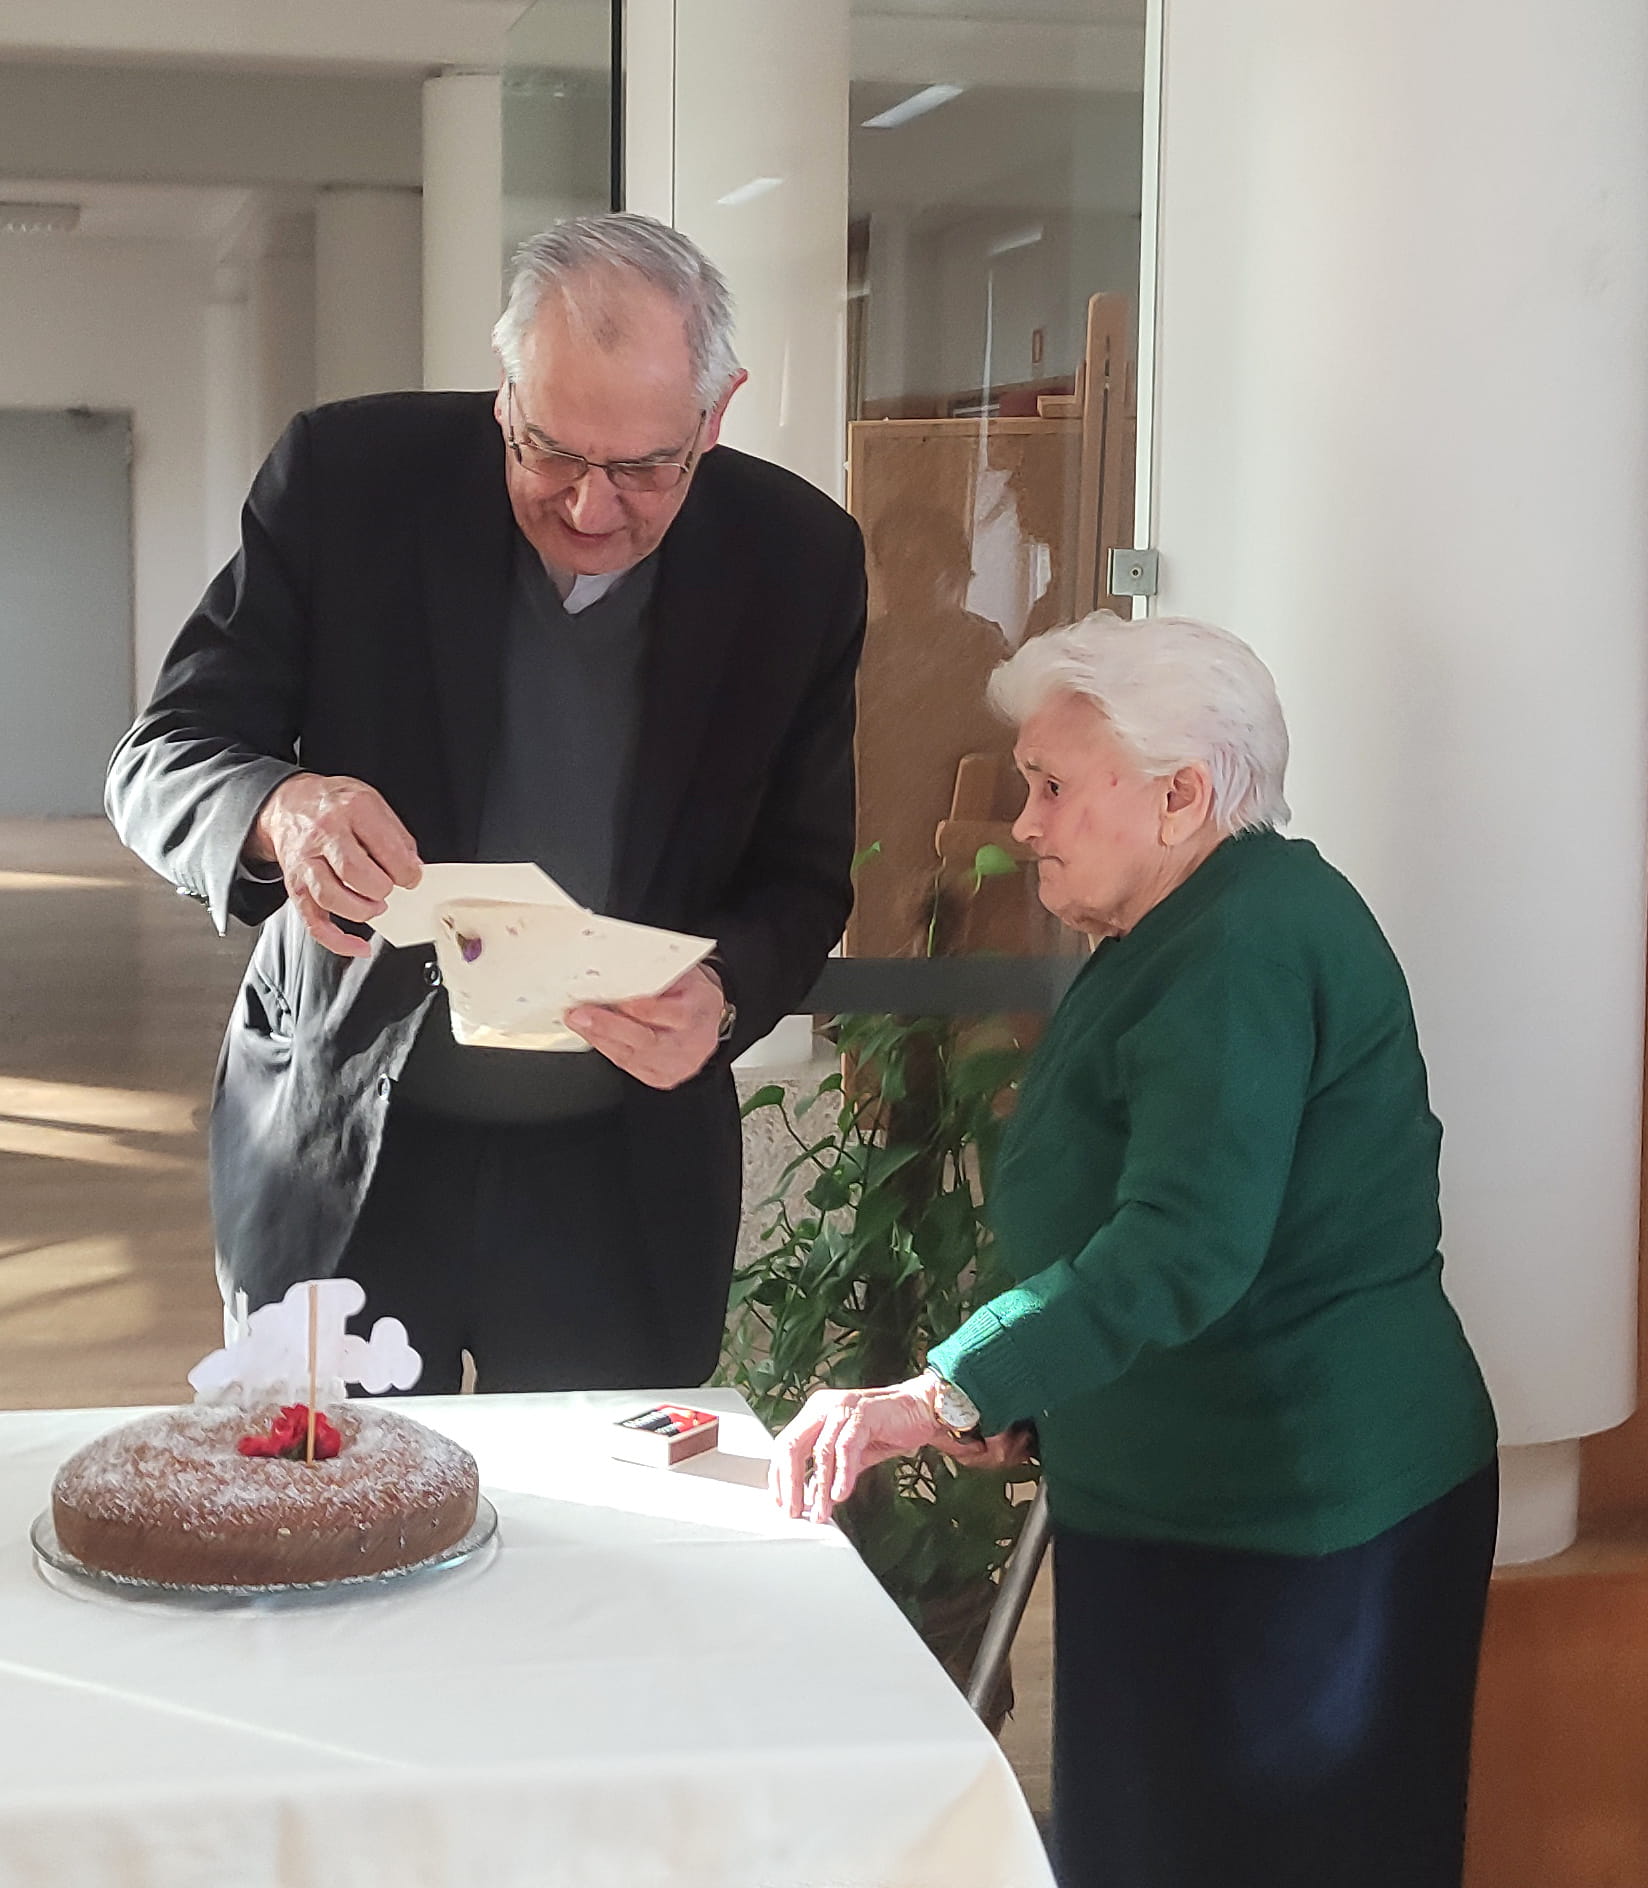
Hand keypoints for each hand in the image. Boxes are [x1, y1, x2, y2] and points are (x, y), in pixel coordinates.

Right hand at [248, 773, 421, 958]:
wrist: (290, 803)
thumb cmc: (335, 805)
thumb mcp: (372, 803)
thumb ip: (396, 836)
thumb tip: (413, 869)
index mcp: (351, 809)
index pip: (384, 847)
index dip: (405, 871)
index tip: (412, 878)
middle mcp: (323, 834)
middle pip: (354, 872)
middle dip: (381, 889)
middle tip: (390, 889)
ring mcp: (305, 862)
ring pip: (331, 897)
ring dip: (361, 910)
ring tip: (376, 906)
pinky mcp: (295, 887)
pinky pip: (314, 922)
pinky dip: (338, 941)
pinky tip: (359, 946)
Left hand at [564, 962, 724, 1089]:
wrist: (709, 1021)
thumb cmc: (693, 995)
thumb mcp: (684, 975)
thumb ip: (657, 974)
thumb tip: (620, 968)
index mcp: (696, 1013)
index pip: (663, 1012)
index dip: (632, 1006)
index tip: (608, 996)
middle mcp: (687, 1044)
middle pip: (644, 1040)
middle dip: (607, 1026)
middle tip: (579, 1014)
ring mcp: (674, 1065)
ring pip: (630, 1056)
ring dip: (599, 1038)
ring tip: (578, 1022)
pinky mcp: (660, 1078)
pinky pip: (627, 1066)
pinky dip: (607, 1049)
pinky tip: (593, 1035)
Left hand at [771, 1378, 999, 1524]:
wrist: (921, 1410)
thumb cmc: (886, 1429)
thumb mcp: (851, 1456)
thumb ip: (829, 1473)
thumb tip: (811, 1500)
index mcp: (815, 1413)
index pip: (785, 1445)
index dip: (779, 1476)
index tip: (781, 1503)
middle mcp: (823, 1406)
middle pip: (792, 1446)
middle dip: (790, 1483)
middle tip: (794, 1512)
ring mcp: (842, 1407)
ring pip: (820, 1450)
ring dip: (819, 1486)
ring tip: (821, 1512)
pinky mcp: (863, 1413)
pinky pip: (846, 1447)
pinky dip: (842, 1473)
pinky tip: (840, 1494)